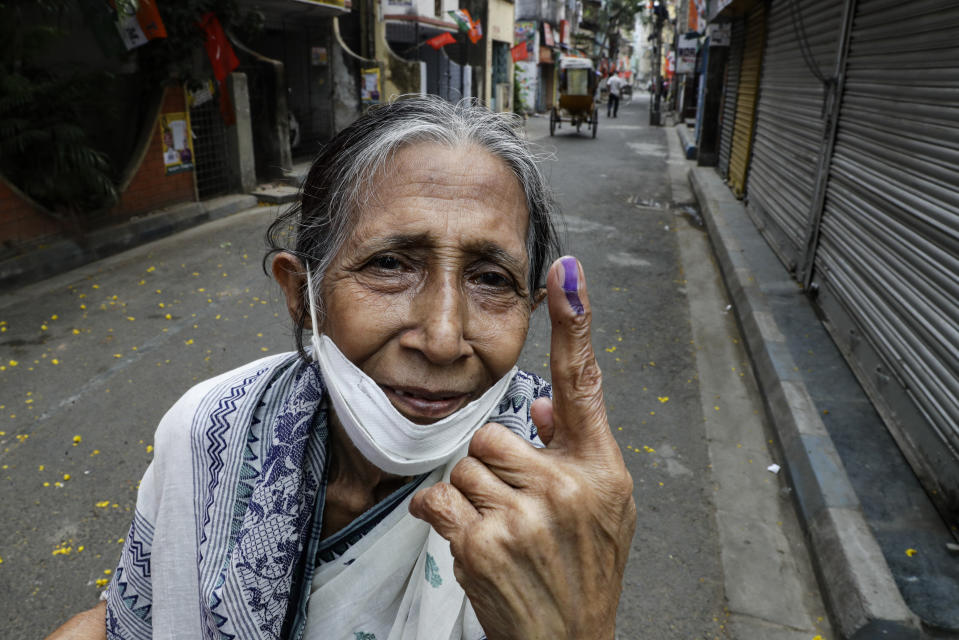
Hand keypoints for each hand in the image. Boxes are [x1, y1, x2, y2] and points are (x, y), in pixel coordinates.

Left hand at [410, 256, 636, 639]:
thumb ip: (576, 449)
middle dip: (493, 467)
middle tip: (516, 509)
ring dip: (470, 497)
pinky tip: (474, 543)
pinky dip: (443, 517)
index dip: (575, 324)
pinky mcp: (483, 543)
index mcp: (601, 470)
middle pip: (492, 432)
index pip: (584, 383)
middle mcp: (567, 486)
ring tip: (502, 533)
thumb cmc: (584, 573)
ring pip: (463, 465)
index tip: (567, 273)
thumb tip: (536, 404)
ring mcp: (525, 516)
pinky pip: (438, 497)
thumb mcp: (606, 509)